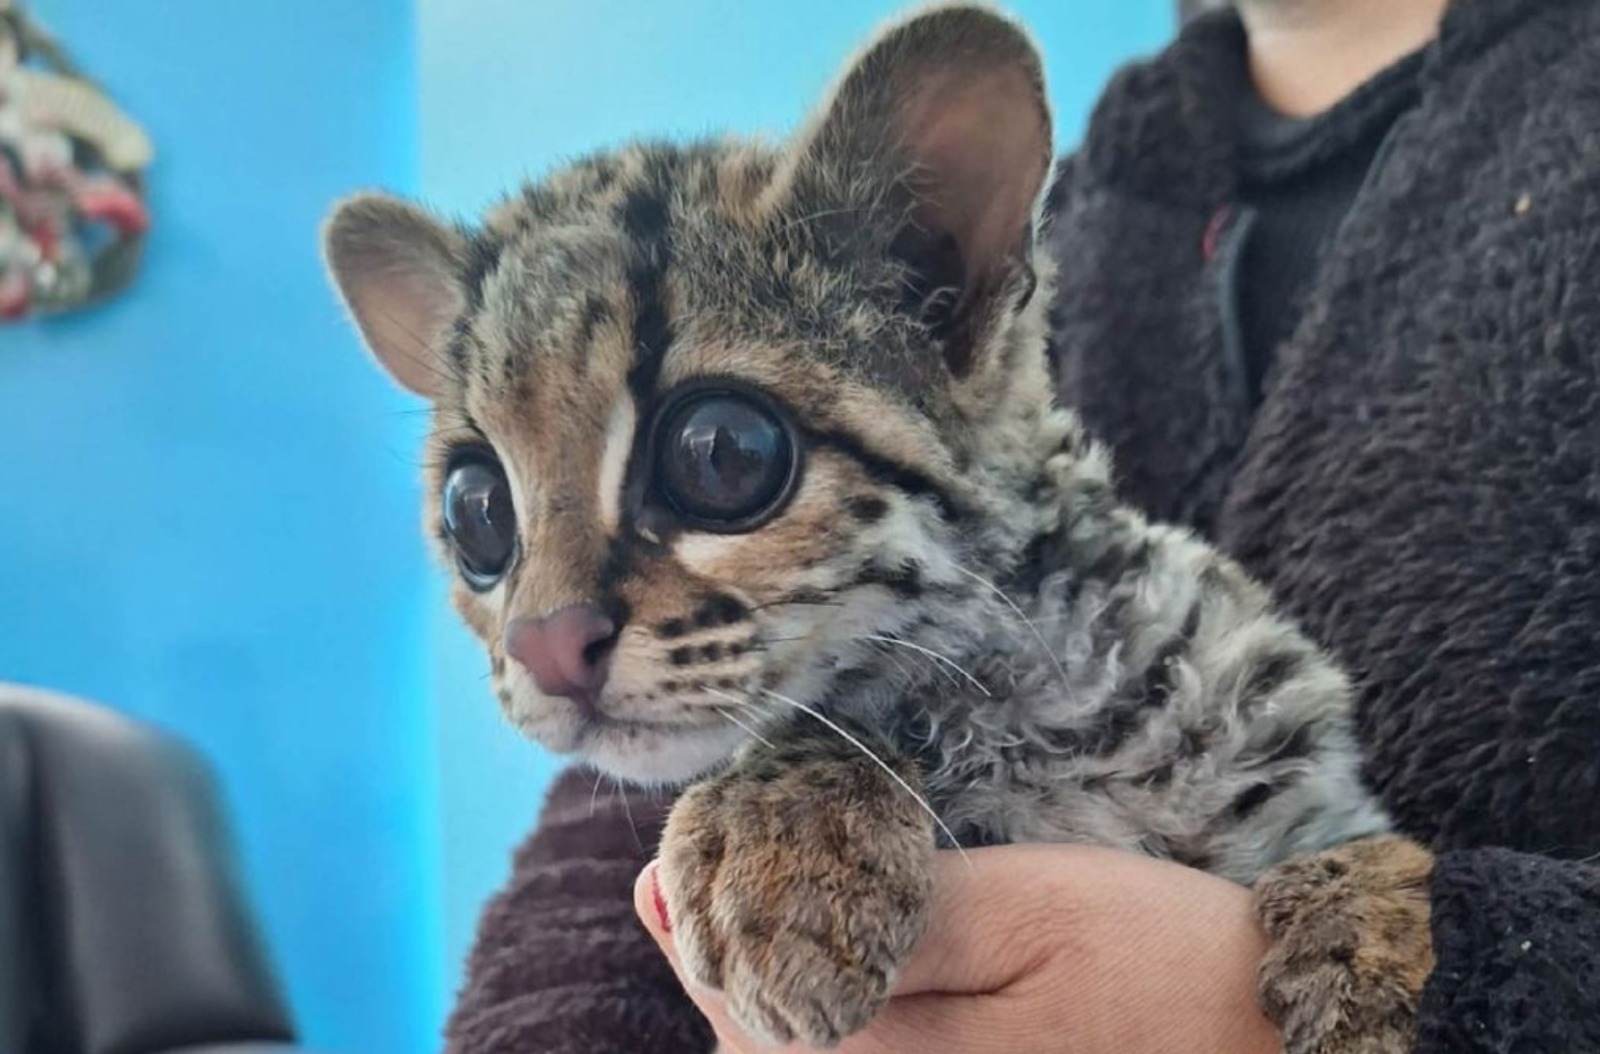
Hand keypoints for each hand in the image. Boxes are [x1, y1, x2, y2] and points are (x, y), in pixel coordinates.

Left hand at [635, 842, 1281, 1053]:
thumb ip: (885, 924)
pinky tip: (833, 974)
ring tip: (751, 916)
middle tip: (695, 883)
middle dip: (721, 970)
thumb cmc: (1153, 958)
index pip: (751, 1018)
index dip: (694, 940)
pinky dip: (824, 1027)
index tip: (663, 870)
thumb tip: (754, 907)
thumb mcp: (1022, 912)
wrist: (1271, 1027)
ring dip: (765, 1000)